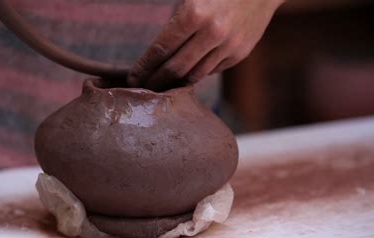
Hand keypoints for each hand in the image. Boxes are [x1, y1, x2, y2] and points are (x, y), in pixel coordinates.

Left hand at [128, 0, 284, 89]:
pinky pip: (211, 71)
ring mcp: (228, 45)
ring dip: (175, 82)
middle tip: (144, 88)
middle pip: (175, 68)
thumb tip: (156, 53)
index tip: (133, 78)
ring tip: (162, 85)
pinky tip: (186, 74)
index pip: (161, 49)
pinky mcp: (240, 54)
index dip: (144, 67)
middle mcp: (212, 32)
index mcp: (194, 12)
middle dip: (156, 80)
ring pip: (194, 75)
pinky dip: (197, 73)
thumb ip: (174, 21)